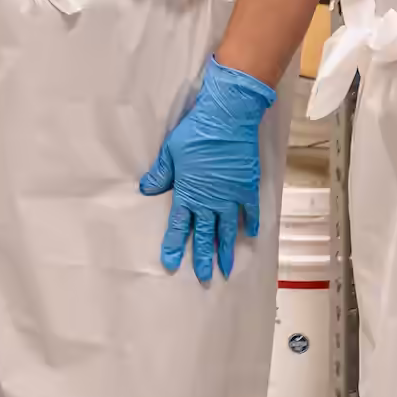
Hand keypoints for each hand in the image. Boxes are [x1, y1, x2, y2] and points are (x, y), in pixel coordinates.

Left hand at [139, 56, 277, 281]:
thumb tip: (146, 188)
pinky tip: (250, 236)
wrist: (227, 118)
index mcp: (188, 193)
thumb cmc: (195, 132)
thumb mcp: (171, 152)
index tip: (171, 265)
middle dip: (202, 258)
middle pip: (205, 235)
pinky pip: (249, 211)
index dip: (174, 246)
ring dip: (225, 250)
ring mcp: (230, 195)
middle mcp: (210, 200)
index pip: (179, 226)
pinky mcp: (247, 186)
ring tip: (226, 269)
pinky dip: (250, 224)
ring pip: (227, 230)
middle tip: (203, 277)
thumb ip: (161, 173)